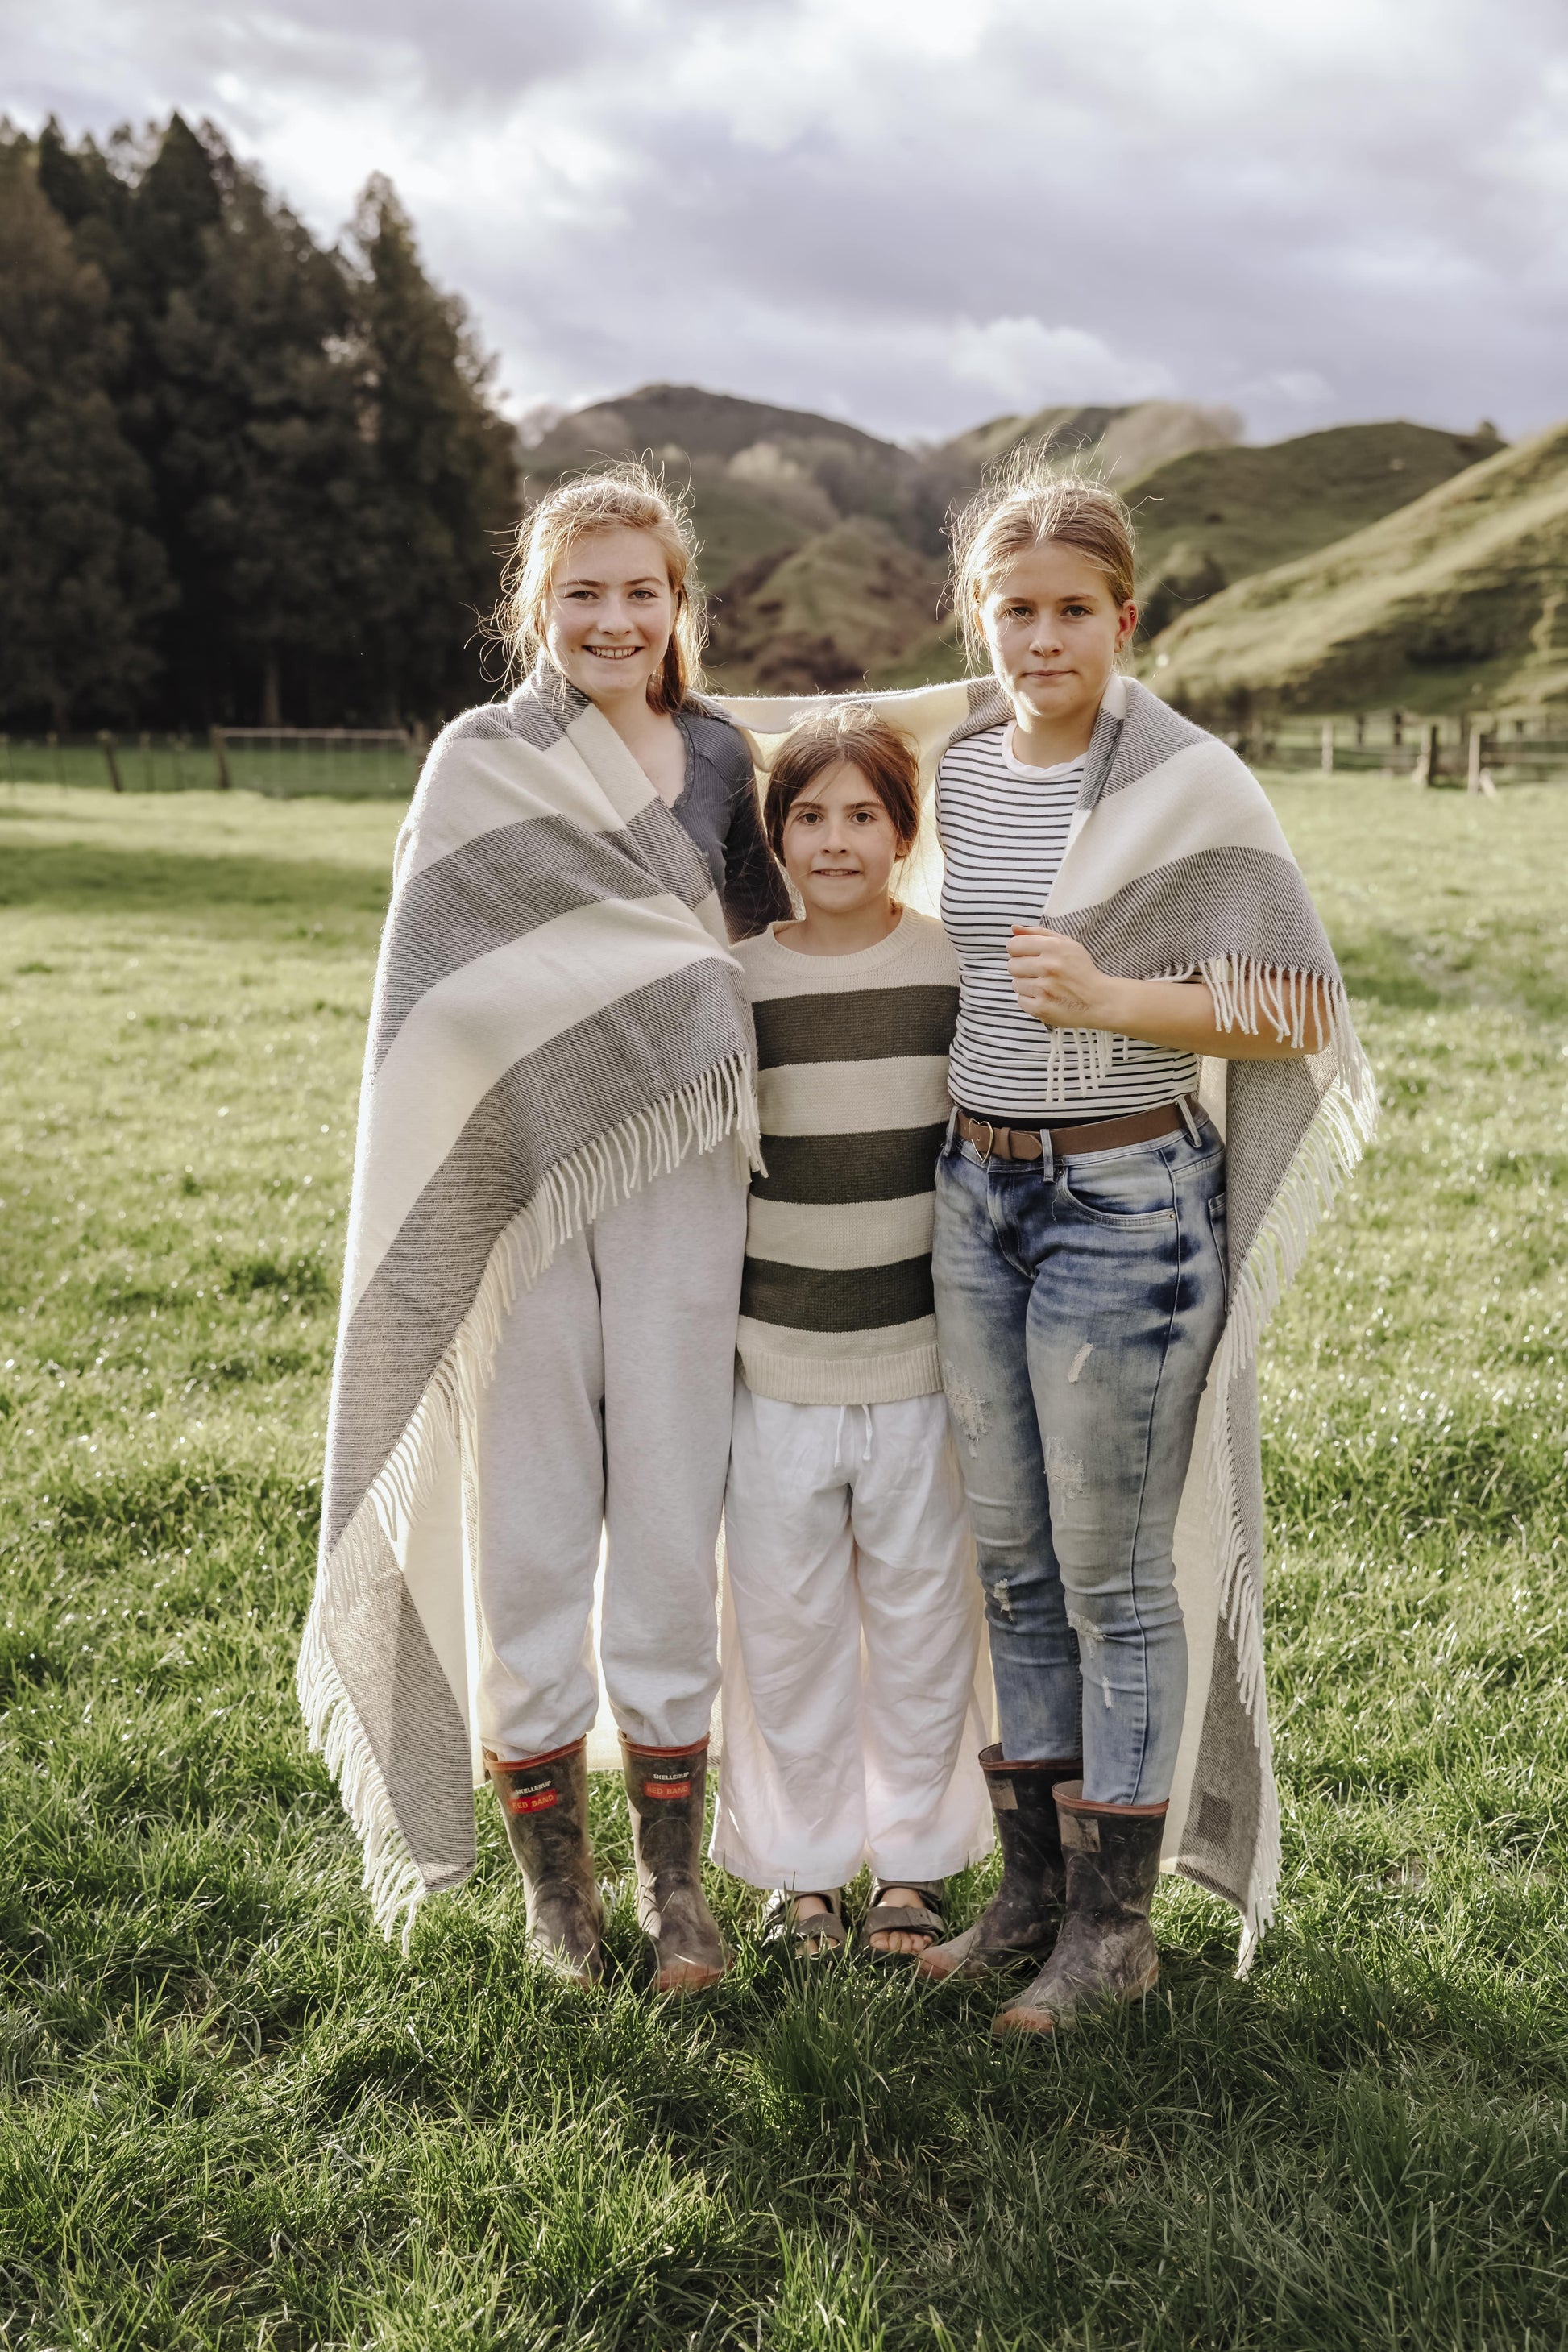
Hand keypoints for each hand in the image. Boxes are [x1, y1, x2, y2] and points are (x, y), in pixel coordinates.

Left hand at [1006, 926, 1121, 1028]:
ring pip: (1015, 984)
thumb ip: (1039, 933)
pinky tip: (1046, 998)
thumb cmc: (1081, 970)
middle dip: (1022, 968)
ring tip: (1045, 986)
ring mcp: (1044, 989)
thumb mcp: (1066, 944)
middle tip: (1040, 973)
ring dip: (1027, 985)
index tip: (1028, 956)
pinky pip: (1020, 1001)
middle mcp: (1048, 967)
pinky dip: (1031, 1000)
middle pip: (1012, 965)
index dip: (1018, 950)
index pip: (1014, 945)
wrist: (1100, 1000)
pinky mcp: (1042, 1008)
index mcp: (1053, 947)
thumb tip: (1014, 928)